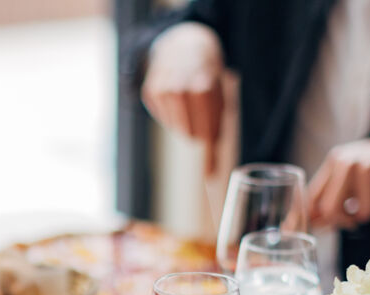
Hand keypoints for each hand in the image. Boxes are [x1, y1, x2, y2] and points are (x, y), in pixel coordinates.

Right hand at [141, 22, 224, 174]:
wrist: (183, 43)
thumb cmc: (207, 73)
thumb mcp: (220, 93)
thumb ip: (217, 128)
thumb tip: (212, 173)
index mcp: (202, 87)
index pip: (206, 133)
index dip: (209, 156)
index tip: (211, 176)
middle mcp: (180, 88)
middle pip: (190, 134)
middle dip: (199, 132)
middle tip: (202, 119)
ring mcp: (162, 89)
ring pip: (176, 128)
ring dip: (186, 123)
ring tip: (189, 104)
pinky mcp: (149, 91)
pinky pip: (163, 118)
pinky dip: (171, 114)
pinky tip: (176, 99)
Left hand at [307, 133, 369, 228]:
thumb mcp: (349, 175)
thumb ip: (327, 198)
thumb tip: (301, 224)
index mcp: (335, 162)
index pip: (312, 199)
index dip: (310, 220)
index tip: (307, 231)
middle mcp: (348, 162)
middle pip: (331, 211)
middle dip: (345, 221)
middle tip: (356, 216)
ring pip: (362, 214)